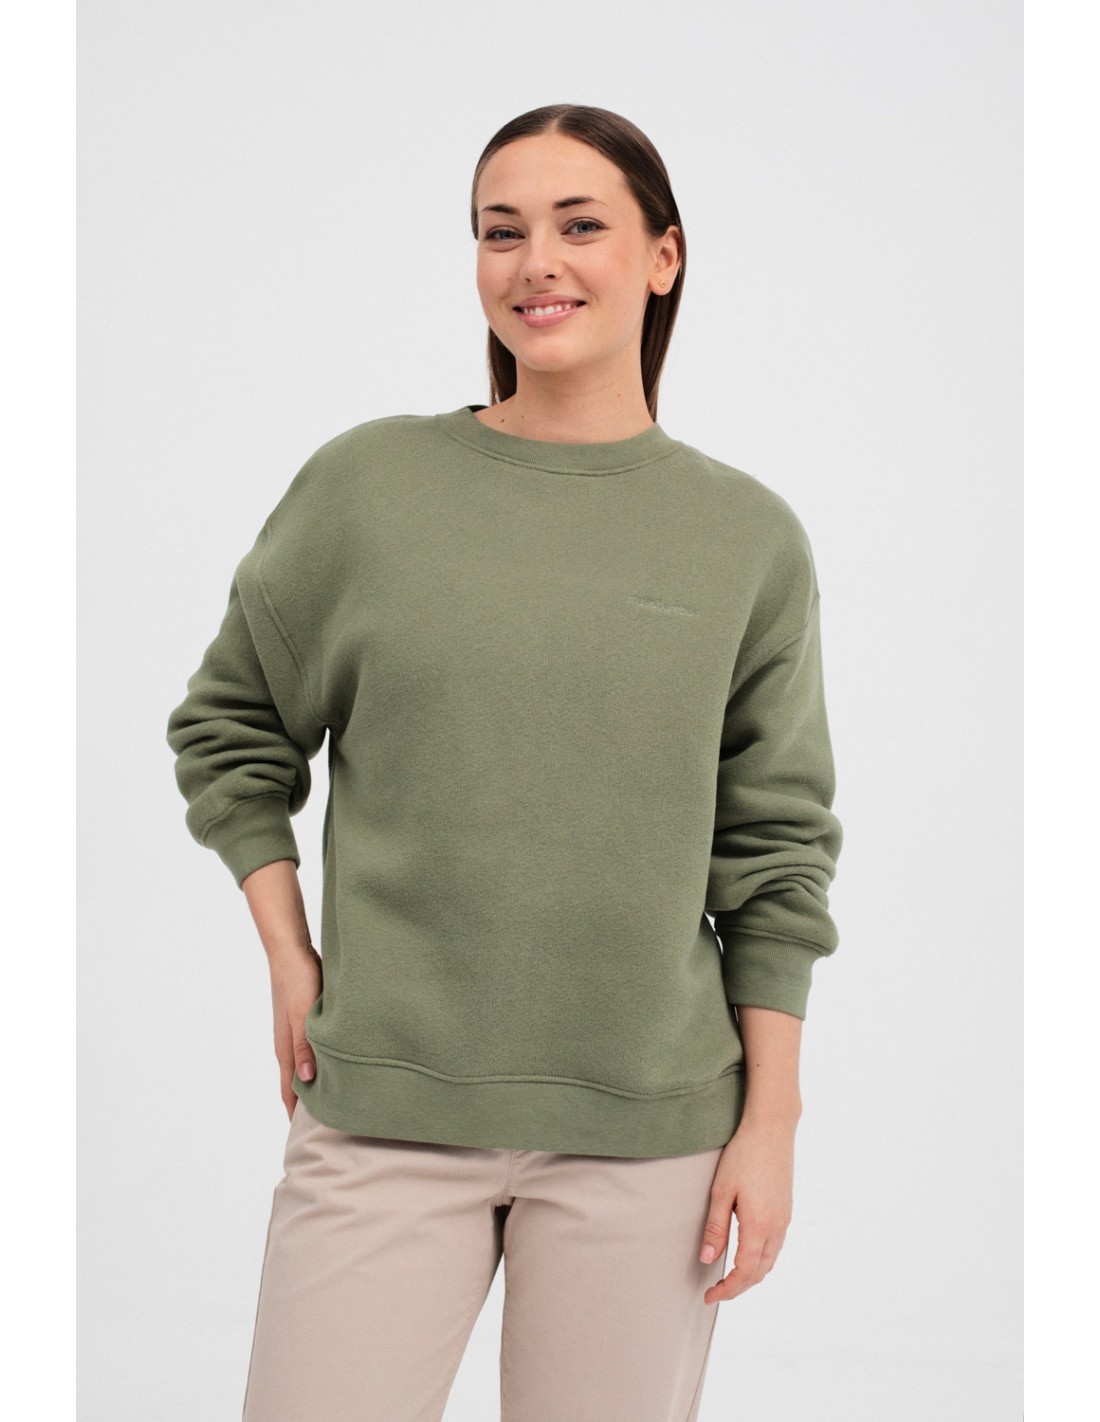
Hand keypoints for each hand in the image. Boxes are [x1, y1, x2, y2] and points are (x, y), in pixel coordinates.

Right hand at [267, 943, 322, 1119]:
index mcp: (285, 1048)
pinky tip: (333, 1064)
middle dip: (306, 1104)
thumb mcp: (303, 1015)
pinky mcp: (304, 1020)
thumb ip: (304, 1047)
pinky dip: (319, 1063)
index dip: (296, 1113)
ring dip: (313, 1084)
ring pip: (304, 1066)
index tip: (307, 1136)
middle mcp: (288, 1044)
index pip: (289, 1090)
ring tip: (332, 1100)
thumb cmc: (298, 981)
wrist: (291, 952)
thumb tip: (307, 1080)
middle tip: (326, 1125)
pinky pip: (310, 1050)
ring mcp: (295, 1032)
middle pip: (295, 1082)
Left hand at [698, 1117, 795, 1303]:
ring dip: (751, 1275)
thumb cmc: (743, 1155)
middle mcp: (777, 1227)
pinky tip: (747, 1254)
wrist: (771, 1129)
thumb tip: (708, 1259)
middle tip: (716, 1291)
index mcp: (759, 1225)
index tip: (710, 1296)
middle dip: (738, 1287)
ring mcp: (785, 1219)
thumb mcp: (721, 1191)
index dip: (728, 1289)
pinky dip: (761, 1260)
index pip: (744, 1272)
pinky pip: (776, 1247)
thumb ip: (715, 1228)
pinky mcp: (786, 1210)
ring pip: (770, 1261)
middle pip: (760, 1273)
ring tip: (729, 1277)